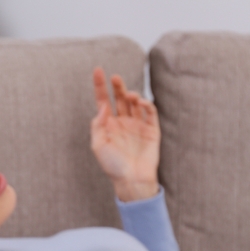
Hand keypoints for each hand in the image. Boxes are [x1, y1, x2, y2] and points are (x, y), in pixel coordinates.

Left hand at [90, 67, 160, 201]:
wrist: (131, 180)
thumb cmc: (112, 165)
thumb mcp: (98, 145)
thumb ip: (98, 125)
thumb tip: (103, 106)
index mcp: (108, 125)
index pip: (103, 100)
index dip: (100, 85)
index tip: (98, 70)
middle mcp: (122, 122)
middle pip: (119, 98)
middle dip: (118, 86)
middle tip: (115, 77)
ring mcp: (137, 125)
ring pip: (135, 103)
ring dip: (131, 95)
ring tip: (129, 96)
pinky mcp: (151, 130)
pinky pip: (150, 112)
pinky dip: (146, 104)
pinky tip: (140, 102)